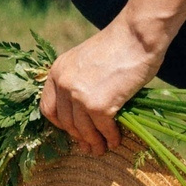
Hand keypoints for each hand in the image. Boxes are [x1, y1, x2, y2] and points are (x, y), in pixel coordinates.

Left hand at [39, 19, 164, 155]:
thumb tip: (83, 110)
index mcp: (57, 71)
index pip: (48, 107)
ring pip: (82, 130)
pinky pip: (102, 129)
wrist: (137, 36)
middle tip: (88, 146)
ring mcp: (79, 95)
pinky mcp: (99, 105)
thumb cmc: (118, 45)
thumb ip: (79, 80)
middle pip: (66, 122)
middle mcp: (63, 84)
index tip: (71, 131)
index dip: (60, 123)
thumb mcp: (85, 60)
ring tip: (101, 149)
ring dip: (93, 143)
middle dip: (78, 137)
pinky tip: (115, 141)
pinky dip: (109, 138)